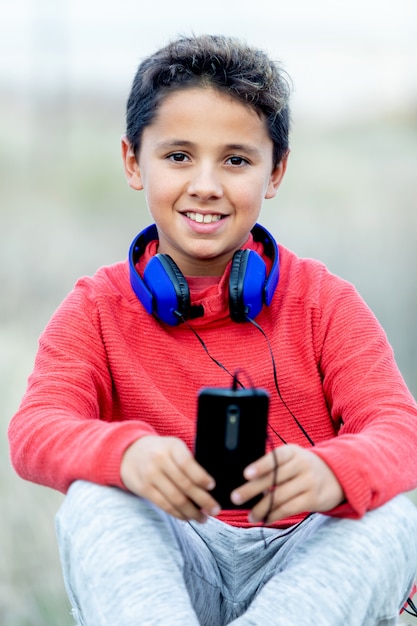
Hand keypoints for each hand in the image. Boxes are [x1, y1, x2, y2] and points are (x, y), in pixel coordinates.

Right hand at [120, 435, 220, 522]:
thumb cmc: (161, 450)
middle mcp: (160, 460)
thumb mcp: (173, 446)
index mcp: (171, 447)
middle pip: (185, 484)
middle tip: (215, 510)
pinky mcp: (144, 489)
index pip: (187, 463)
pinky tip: (188, 517)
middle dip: (203, 500)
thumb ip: (187, 460)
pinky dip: (178, 514)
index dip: (201, 477)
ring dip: (192, 512)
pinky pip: (164, 505)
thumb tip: (209, 486)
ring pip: (175, 498)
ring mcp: (150, 475)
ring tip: (203, 518)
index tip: (212, 487)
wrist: (129, 452)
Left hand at [230, 444, 344, 523]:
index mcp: (292, 451)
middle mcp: (302, 464)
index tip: (246, 474)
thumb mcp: (292, 458)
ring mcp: (309, 482)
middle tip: (235, 497)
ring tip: (250, 516)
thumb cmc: (302, 467)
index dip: (261, 465)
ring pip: (279, 497)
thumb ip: (273, 466)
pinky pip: (289, 509)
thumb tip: (247, 482)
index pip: (276, 457)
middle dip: (251, 490)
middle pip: (274, 479)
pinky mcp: (313, 499)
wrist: (336, 476)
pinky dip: (274, 515)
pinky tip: (265, 519)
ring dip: (261, 508)